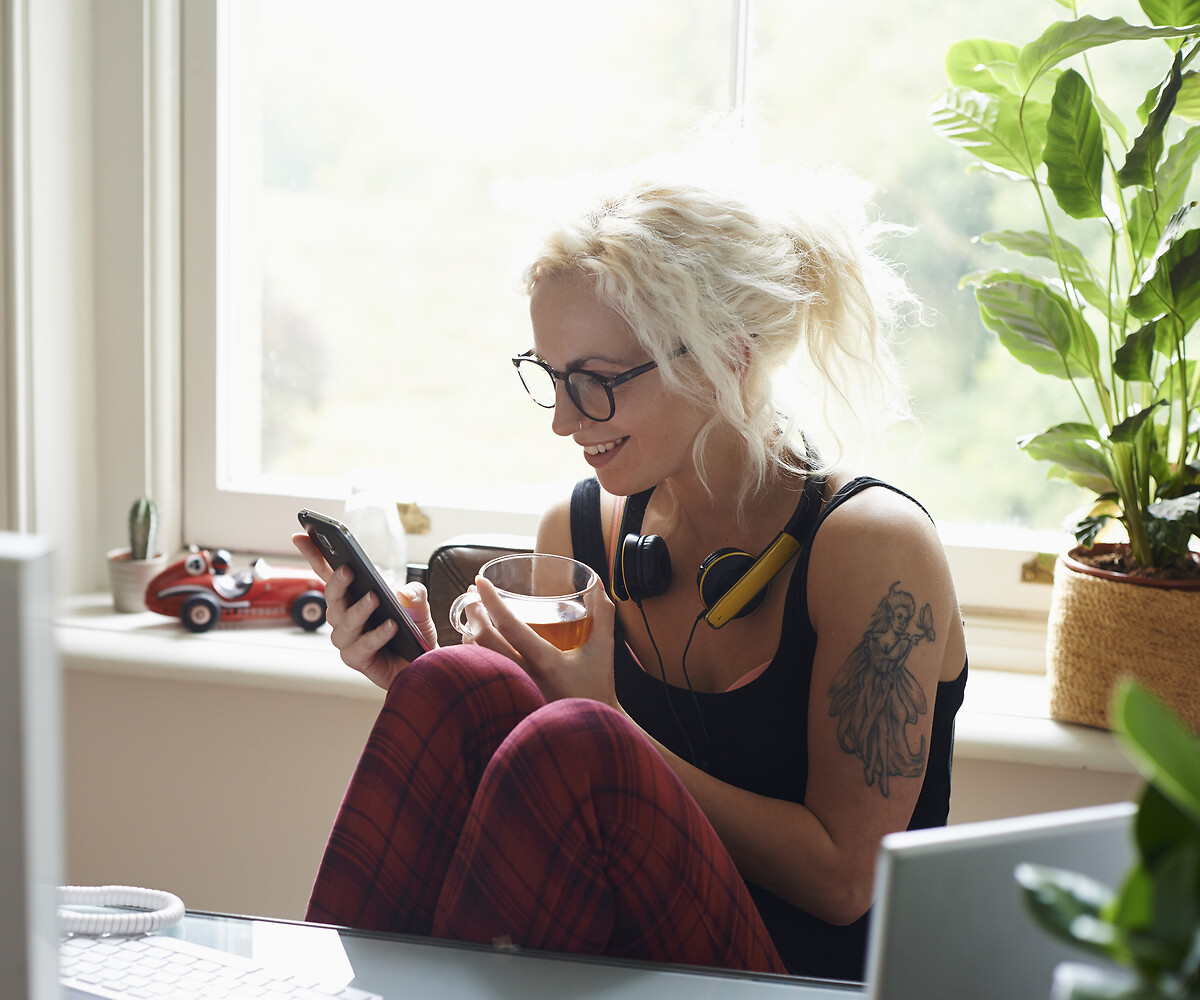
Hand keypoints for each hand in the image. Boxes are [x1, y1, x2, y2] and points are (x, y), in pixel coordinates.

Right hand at [291, 531, 437, 690]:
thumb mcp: (418, 607)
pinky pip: (362, 646)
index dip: (313, 554)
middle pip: (332, 597)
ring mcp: (348, 639)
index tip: (301, 535)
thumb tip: (405, 592)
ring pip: (343, 623)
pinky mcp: (356, 659)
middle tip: (348, 569)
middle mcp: (344, 616)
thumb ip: (414, 595)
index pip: (328, 572)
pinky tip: (390, 626)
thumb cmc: (412, 634)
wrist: (422, 665)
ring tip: (375, 598)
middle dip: (337, 582)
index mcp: (352, 596)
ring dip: (358, 609)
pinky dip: (376, 635)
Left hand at [475, 575, 616, 704]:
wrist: (590, 730)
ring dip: (469, 632)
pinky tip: (475, 641)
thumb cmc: (597, 688)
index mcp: (546, 661)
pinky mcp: (508, 698)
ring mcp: (513, 689)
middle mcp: (524, 677)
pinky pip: (481, 672)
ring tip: (472, 614)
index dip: (490, 600)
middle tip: (471, 595)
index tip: (479, 581)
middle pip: (484, 640)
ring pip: (477, 657)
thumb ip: (603, 615)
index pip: (509, 625)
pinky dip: (473, 653)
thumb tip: (597, 583)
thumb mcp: (603, 649)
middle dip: (473, 612)